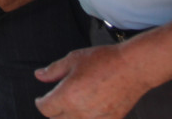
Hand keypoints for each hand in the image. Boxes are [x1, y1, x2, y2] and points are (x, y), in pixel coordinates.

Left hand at [34, 44, 150, 117]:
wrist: (133, 67)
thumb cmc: (104, 60)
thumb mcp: (74, 59)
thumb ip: (54, 70)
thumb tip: (39, 75)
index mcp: (68, 95)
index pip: (45, 108)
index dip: (40, 102)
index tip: (41, 99)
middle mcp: (80, 112)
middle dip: (54, 110)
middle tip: (57, 99)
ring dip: (68, 117)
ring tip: (73, 104)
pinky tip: (88, 109)